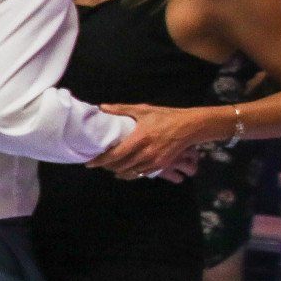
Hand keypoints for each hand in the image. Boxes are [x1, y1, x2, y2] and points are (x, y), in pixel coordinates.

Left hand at [87, 103, 206, 179]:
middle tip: (99, 164)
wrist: (190, 126)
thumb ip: (121, 110)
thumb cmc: (165, 116)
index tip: (89, 164)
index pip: (115, 155)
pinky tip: (125, 170)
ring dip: (118, 171)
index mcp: (140, 138)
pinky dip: (131, 173)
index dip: (100, 161)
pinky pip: (141, 174)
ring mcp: (154, 160)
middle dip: (107, 167)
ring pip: (130, 172)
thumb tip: (101, 107)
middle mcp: (146, 152)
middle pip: (120, 166)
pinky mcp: (161, 165)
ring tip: (110, 167)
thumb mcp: (143, 110)